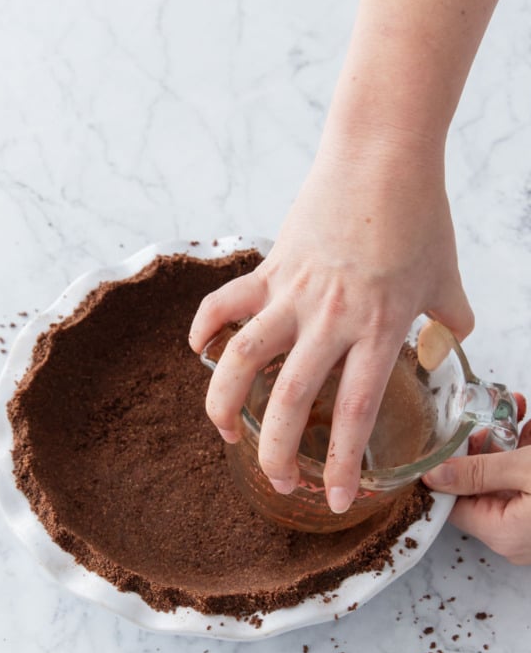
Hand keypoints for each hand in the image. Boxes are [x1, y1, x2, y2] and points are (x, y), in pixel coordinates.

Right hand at [189, 131, 472, 512]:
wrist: (383, 153)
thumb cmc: (419, 213)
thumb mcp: (445, 276)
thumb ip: (452, 320)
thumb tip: (454, 342)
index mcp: (378, 329)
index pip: (354, 413)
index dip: (340, 465)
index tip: (333, 500)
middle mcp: (331, 319)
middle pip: (289, 401)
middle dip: (275, 453)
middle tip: (278, 480)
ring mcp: (293, 292)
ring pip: (242, 358)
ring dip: (223, 403)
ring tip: (223, 431)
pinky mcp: (269, 267)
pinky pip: (224, 303)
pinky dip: (204, 328)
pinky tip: (199, 352)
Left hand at [423, 403, 530, 565]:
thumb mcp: (527, 471)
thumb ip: (480, 471)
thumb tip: (433, 474)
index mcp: (500, 533)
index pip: (450, 502)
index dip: (444, 468)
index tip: (443, 437)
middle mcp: (513, 536)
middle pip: (479, 485)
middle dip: (486, 444)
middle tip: (490, 412)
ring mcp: (530, 525)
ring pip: (506, 479)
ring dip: (511, 443)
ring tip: (515, 407)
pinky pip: (525, 482)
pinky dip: (527, 454)